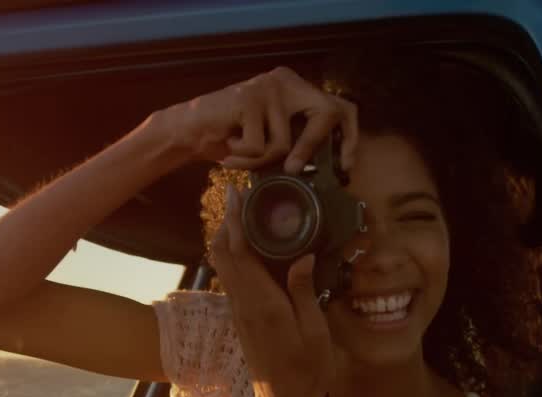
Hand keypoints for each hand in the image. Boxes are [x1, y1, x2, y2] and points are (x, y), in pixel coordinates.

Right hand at [159, 66, 358, 173]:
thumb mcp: (273, 142)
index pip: (340, 107)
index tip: (345, 166)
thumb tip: (332, 169)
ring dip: (259, 161)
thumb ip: (299, 145)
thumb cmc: (234, 140)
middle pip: (326, 113)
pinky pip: (259, 146)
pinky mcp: (250, 99)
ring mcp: (269, 87)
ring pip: (284, 143)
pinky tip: (229, 146)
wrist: (191, 131)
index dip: (350, 137)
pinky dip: (243, 158)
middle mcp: (287, 81)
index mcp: (298, 89)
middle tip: (292, 169)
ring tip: (240, 155)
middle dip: (310, 148)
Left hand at [208, 186, 334, 396]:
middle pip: (224, 254)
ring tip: (241, 215)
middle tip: (238, 196)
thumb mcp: (315, 331)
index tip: (238, 195)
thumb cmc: (306, 371)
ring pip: (223, 266)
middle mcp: (244, 304)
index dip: (237, 221)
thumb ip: (305, 292)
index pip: (241, 253)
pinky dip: (233, 256)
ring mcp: (239, 312)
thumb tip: (302, 256)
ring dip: (227, 238)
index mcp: (262, 303)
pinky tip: (247, 248)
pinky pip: (231, 279)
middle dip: (227, 222)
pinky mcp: (242, 319)